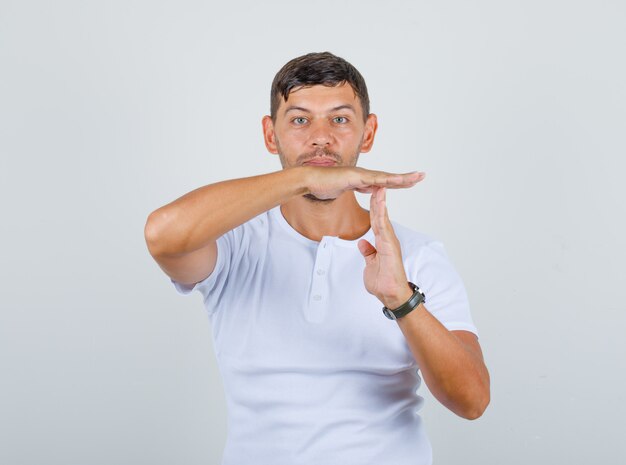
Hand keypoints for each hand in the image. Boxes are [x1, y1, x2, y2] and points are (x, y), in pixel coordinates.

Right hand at [305, 166, 424, 199]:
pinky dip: (385, 179)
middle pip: (388, 177)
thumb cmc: (322, 185)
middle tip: (421, 176)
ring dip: (400, 178)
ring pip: (384, 177)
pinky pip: (372, 179)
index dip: (398, 182)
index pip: (384, 182)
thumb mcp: (344, 190)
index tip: (411, 182)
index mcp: (362, 180)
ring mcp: (359, 174)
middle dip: (406, 178)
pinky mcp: (353, 177)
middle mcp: (363, 175)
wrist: (309, 180)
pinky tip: (396, 179)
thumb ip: (355, 188)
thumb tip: (366, 188)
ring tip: (415, 177)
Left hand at [357, 187, 413, 308]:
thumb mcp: (370, 264)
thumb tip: (362, 244)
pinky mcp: (390, 247)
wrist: (391, 294)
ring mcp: (390, 242)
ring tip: (379, 187)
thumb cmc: (383, 282)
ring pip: (383, 218)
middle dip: (378, 199)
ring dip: (380, 203)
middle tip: (376, 182)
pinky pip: (384, 228)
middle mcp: (388, 239)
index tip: (370, 192)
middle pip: (380, 215)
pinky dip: (382, 215)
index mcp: (383, 242)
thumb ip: (368, 253)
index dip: (374, 206)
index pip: (376, 220)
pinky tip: (380, 205)